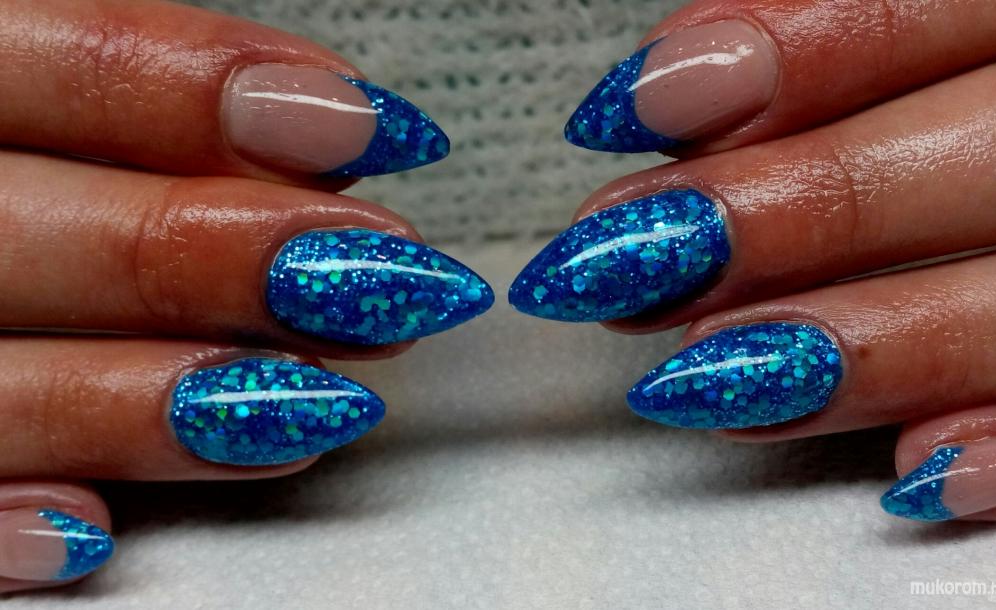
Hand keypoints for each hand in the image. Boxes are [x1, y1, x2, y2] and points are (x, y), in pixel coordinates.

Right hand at [0, 0, 490, 591]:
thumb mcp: (25, 90)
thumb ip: (134, 110)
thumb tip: (317, 132)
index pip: (73, 60)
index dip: (224, 95)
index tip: (372, 128)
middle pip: (48, 229)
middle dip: (233, 256)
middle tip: (390, 278)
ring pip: (0, 386)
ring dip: (167, 403)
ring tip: (326, 405)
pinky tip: (95, 533)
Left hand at [510, 0, 995, 522]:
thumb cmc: (991, 86)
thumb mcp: (953, 24)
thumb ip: (843, 35)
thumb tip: (682, 80)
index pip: (948, 0)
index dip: (801, 51)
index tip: (634, 106)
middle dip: (800, 207)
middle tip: (629, 256)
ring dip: (866, 344)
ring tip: (701, 373)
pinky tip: (912, 469)